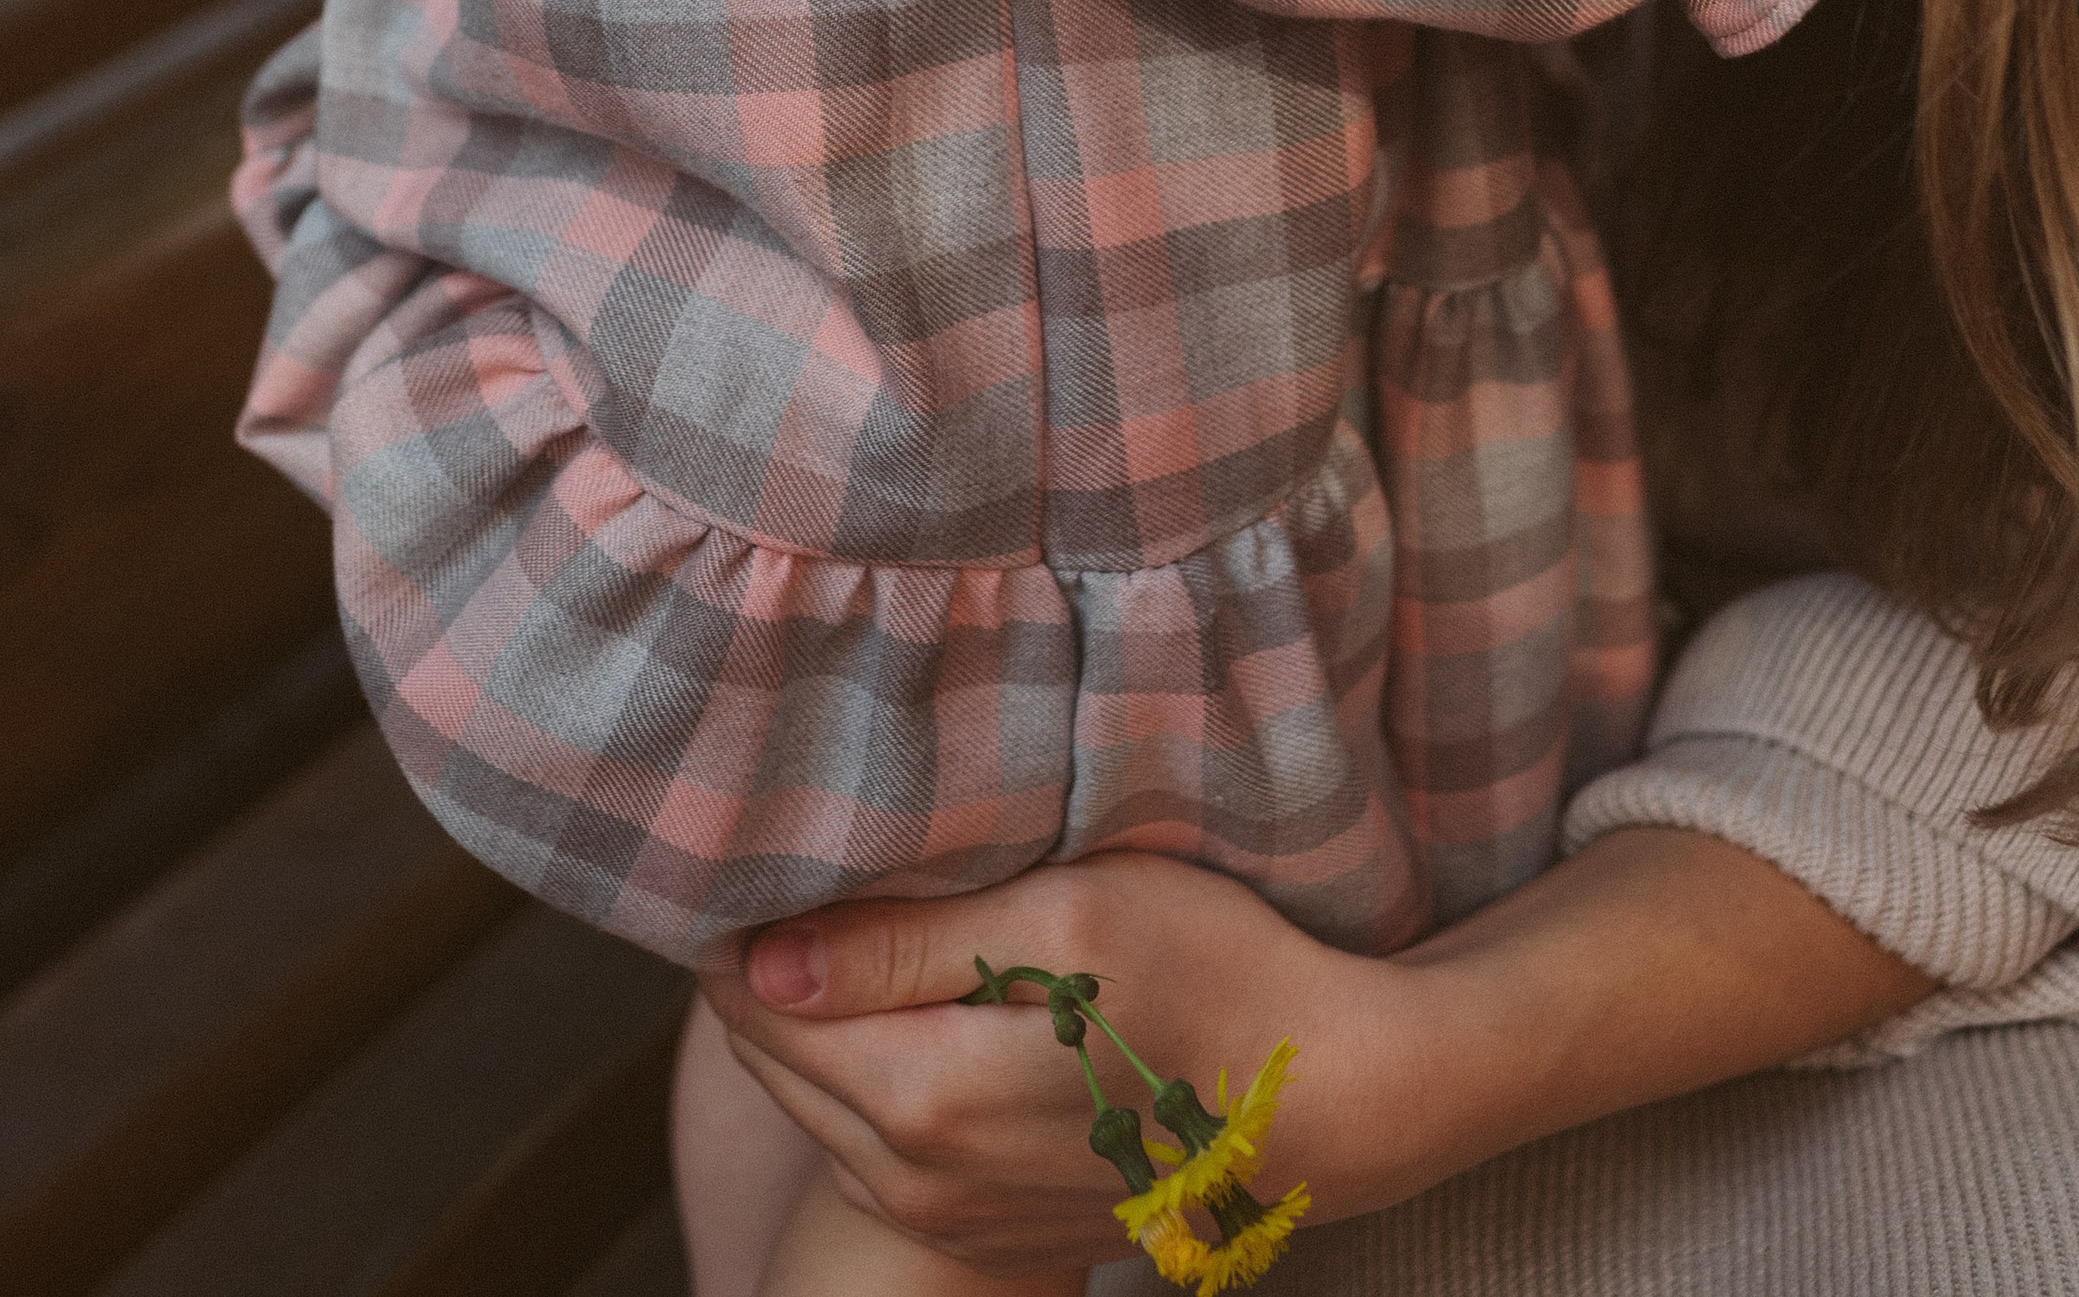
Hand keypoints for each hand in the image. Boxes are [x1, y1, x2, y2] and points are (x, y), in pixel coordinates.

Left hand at [699, 852, 1413, 1274]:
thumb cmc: (1213, 974)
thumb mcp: (1065, 918)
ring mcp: (953, 1218)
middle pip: (777, 1065)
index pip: (760, 1008)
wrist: (1330, 1100)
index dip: (748, 922)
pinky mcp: (987, 1231)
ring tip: (853, 928)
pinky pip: (879, 1151)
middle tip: (802, 871)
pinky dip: (870, 1077)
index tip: (768, 847)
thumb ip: (903, 944)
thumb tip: (764, 957)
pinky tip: (917, 1008)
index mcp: (925, 1098)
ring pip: (821, 1110)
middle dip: (770, 973)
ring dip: (818, 1027)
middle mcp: (920, 1181)